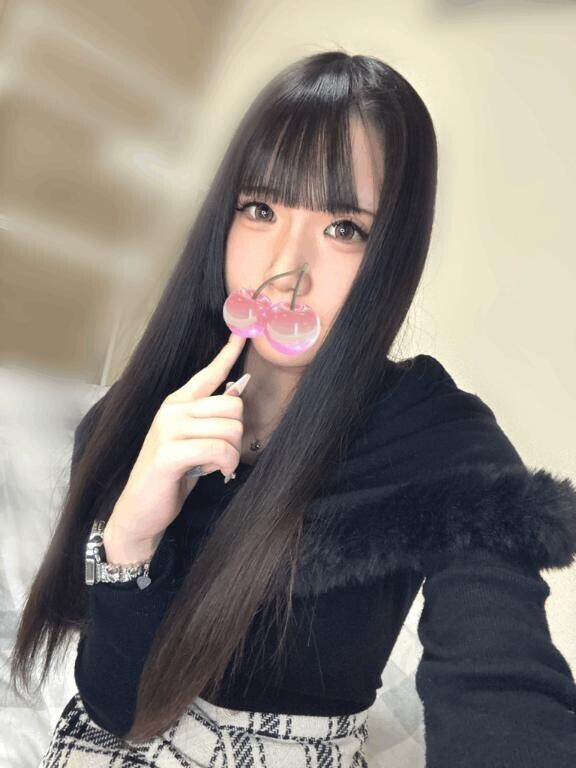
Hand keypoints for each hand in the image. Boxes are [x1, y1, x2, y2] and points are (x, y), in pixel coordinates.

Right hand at [106, 333, 248, 545]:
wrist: (141, 511)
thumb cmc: (172, 476)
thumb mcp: (194, 442)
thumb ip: (211, 418)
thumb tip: (238, 390)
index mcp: (177, 403)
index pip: (209, 373)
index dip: (228, 352)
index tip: (242, 332)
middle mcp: (171, 410)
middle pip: (233, 406)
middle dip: (238, 436)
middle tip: (224, 456)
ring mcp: (167, 429)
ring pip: (230, 429)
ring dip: (232, 454)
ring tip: (218, 466)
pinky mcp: (168, 452)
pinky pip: (218, 449)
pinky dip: (225, 464)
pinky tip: (217, 473)